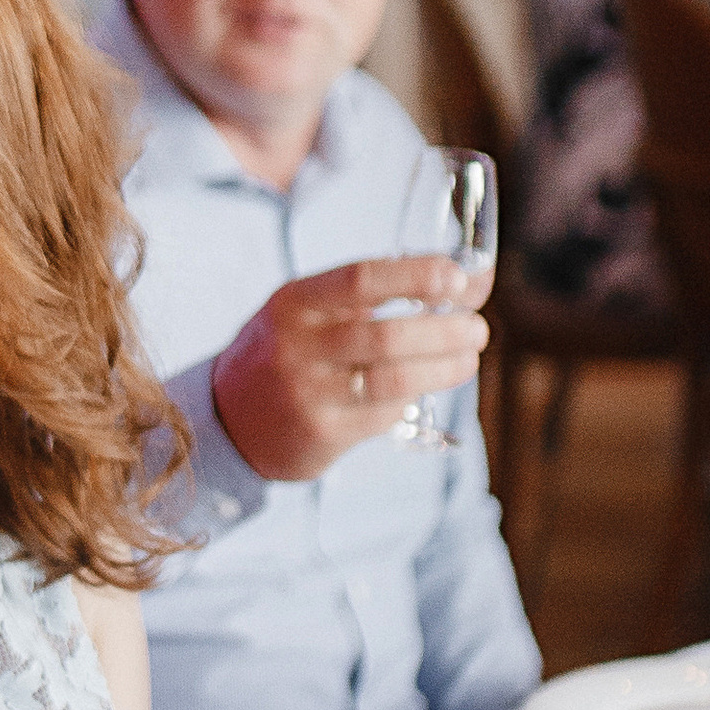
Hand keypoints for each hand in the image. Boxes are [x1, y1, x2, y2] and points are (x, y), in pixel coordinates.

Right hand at [210, 255, 486, 480]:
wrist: (231, 420)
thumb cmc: (291, 352)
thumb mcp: (315, 312)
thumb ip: (382, 294)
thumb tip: (474, 278)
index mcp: (294, 302)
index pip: (361, 279)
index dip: (416, 276)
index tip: (458, 278)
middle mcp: (295, 346)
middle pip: (386, 335)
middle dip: (445, 332)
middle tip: (478, 328)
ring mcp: (306, 392)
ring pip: (393, 381)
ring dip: (443, 369)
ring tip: (468, 359)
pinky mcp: (321, 433)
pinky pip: (383, 414)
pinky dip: (411, 400)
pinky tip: (422, 389)